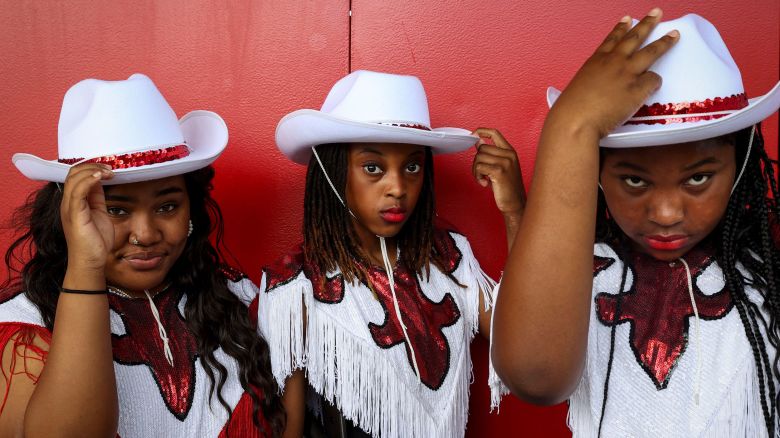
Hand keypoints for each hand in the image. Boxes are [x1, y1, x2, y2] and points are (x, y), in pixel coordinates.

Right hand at [60, 164, 114, 272]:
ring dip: (93, 170)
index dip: (91, 167)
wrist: (91, 261)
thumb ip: (97, 198)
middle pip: (73, 173)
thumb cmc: (95, 241)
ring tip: (108, 171)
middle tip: (110, 168)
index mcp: (73, 202)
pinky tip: (101, 177)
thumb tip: (101, 181)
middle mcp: (68, 203)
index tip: (109, 168)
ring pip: (74, 178)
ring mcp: (69, 209)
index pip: (76, 176)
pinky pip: (78, 191)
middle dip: (92, 165)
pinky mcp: (75, 215)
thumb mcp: (99, 213)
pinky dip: (89, 180)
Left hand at [472, 128, 525, 216]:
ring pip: (478, 158)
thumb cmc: (507, 187)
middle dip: (476, 161)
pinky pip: (479, 167)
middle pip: (481, 148)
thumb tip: (478, 142)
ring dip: (476, 171)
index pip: (494, 133)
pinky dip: (478, 177)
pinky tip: (485, 184)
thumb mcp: (501, 167)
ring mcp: (505, 162)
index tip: (472, 135)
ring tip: (484, 179)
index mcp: (510, 151)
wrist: (515, 204)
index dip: (481, 131)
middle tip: (481, 174)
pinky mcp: (499, 171)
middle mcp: (509, 155)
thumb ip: (491, 154)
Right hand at [548, 8, 678, 138]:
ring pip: (651, 52)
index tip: (628, 19)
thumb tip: (601, 85)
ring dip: (664, 42)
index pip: (612, 39)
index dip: (621, 28)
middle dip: (647, 23)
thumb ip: (594, 80)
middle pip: (634, 38)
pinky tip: (653, 87)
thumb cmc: (571, 109)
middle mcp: (613, 62)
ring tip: (674, 35)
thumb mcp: (579, 86)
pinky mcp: (638, 88)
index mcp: (596, 61)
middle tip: (656, 13)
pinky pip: (654, 80)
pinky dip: (654, 83)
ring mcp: (627, 73)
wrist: (576, 121)